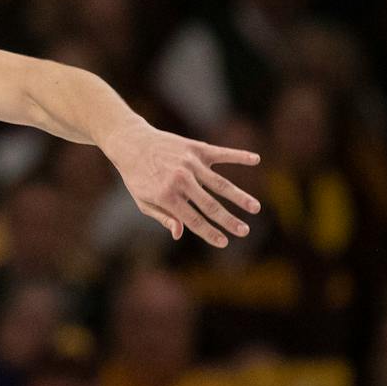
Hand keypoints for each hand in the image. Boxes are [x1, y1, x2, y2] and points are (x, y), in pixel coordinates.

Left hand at [104, 123, 260, 247]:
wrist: (130, 142)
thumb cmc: (136, 176)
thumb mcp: (143, 201)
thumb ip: (163, 217)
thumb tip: (180, 233)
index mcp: (166, 196)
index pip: (193, 220)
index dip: (209, 233)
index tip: (224, 242)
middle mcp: (180, 180)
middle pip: (210, 205)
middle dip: (229, 220)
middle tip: (245, 231)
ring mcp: (190, 163)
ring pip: (220, 183)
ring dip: (239, 196)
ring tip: (255, 208)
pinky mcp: (196, 148)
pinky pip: (221, 153)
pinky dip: (239, 156)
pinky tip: (255, 159)